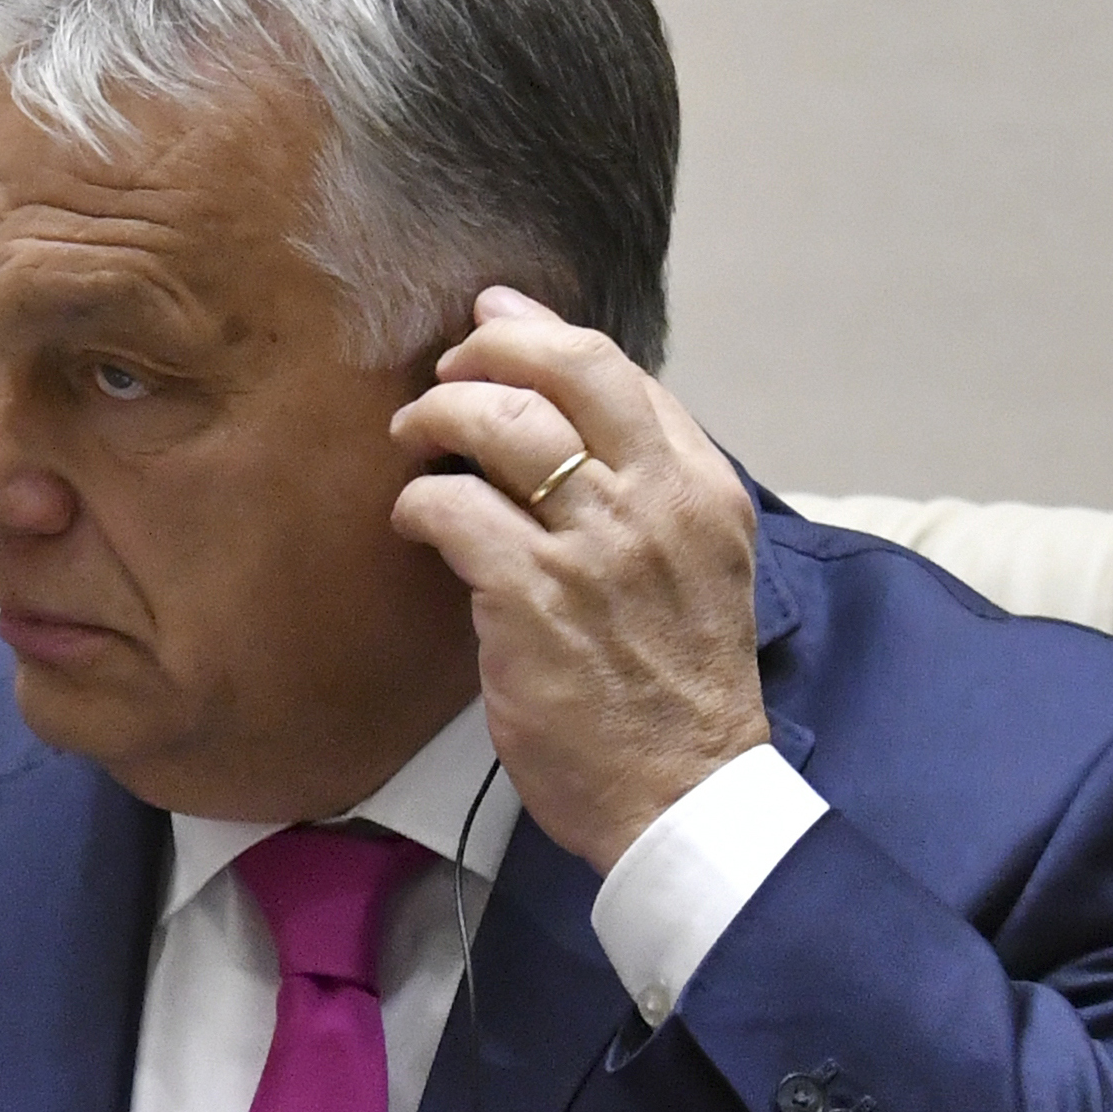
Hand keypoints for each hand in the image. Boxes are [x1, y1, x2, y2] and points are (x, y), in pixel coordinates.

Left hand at [388, 285, 769, 870]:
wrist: (680, 794)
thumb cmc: (675, 691)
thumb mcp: (694, 569)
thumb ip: (645, 493)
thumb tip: (568, 420)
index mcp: (702, 489)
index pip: (620, 372)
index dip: (543, 333)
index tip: (494, 317)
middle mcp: (657, 501)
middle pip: (568, 369)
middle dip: (488, 350)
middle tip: (442, 373)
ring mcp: (595, 545)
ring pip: (503, 423)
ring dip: (437, 416)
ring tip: (409, 439)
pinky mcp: (532, 597)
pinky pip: (454, 507)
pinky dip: (419, 501)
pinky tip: (410, 522)